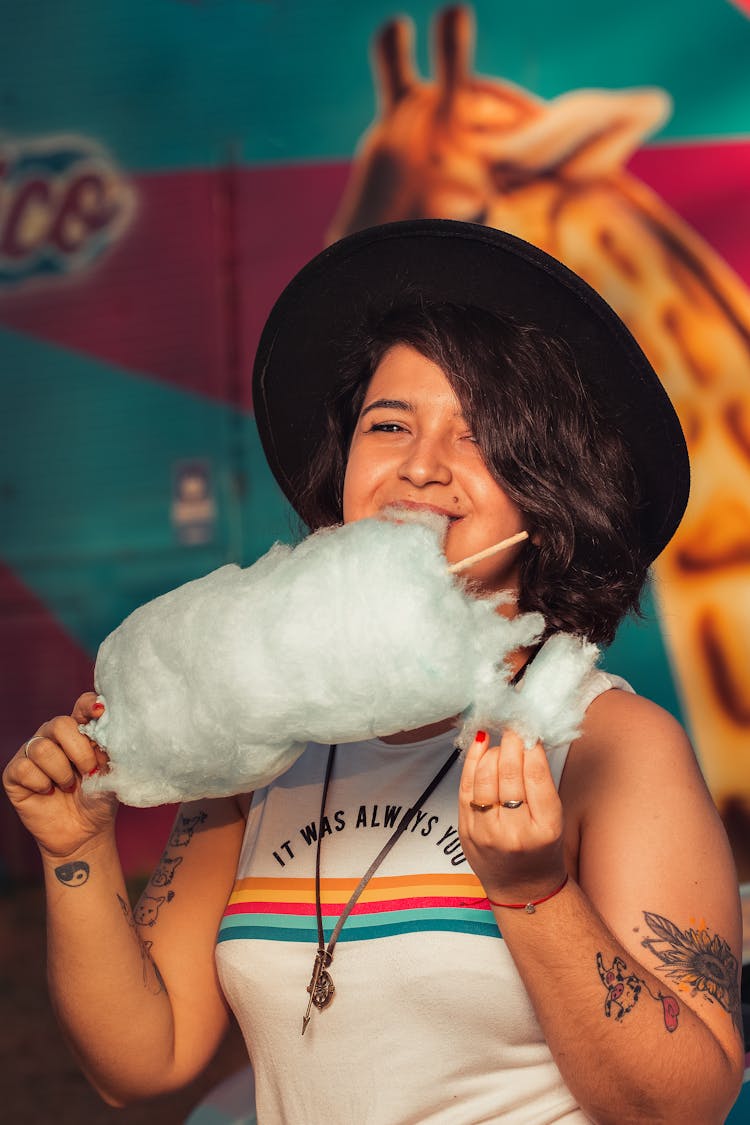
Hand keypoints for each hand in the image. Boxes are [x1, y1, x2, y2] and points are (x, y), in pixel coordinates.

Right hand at [2, 693, 116, 858]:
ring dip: (61, 772)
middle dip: (79, 751)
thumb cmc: (99, 799)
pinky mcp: (15, 773)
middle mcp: (53, 736)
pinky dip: (42, 783)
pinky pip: (25, 768)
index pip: (82, 705)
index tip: (100, 712)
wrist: (84, 833)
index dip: (89, 705)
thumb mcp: (111, 773)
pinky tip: (48, 792)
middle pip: (59, 724)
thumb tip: (107, 727)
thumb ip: (108, 749)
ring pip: (41, 748)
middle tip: (88, 771)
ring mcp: (32, 753)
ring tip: (69, 786)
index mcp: (79, 730)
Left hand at [458, 730, 566, 903]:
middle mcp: (514, 832)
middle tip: (513, 727)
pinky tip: (479, 745)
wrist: (521, 889)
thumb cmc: (541, 850)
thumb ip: (540, 783)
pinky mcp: (465, 831)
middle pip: (509, 774)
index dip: (531, 747)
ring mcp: (486, 832)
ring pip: (485, 777)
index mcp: (545, 828)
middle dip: (511, 743)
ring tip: (501, 741)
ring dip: (492, 751)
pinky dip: (471, 762)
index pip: (536, 776)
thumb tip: (527, 739)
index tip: (530, 730)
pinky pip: (466, 787)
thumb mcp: (553, 820)